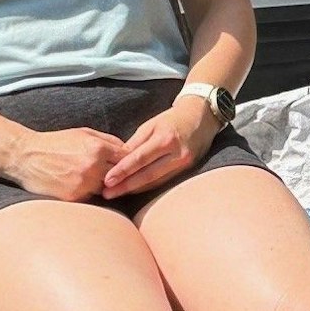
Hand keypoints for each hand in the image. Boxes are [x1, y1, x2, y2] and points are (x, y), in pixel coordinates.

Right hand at [8, 128, 126, 200]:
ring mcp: (84, 183)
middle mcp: (93, 166)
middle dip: (122, 176)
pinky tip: (85, 187)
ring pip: (108, 189)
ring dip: (107, 186)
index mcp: (98, 148)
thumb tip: (128, 149)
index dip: (130, 161)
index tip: (131, 164)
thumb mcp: (83, 133)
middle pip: (121, 176)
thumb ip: (108, 140)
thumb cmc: (56, 143)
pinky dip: (91, 193)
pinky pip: (92, 197)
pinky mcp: (75, 197)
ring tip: (102, 182)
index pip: (128, 158)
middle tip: (123, 177)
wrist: (26, 157)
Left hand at [101, 99, 219, 198]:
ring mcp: (184, 163)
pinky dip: (148, 185)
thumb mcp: (151, 124)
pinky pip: (164, 180)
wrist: (202, 117)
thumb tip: (118, 160)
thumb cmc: (173, 119)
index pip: (140, 158)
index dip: (122, 171)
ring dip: (135, 189)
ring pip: (156, 181)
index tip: (107, 180)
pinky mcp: (188, 169)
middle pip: (147, 174)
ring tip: (117, 194)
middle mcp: (177, 153)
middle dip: (126, 185)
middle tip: (108, 194)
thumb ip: (135, 143)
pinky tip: (135, 190)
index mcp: (165, 138)